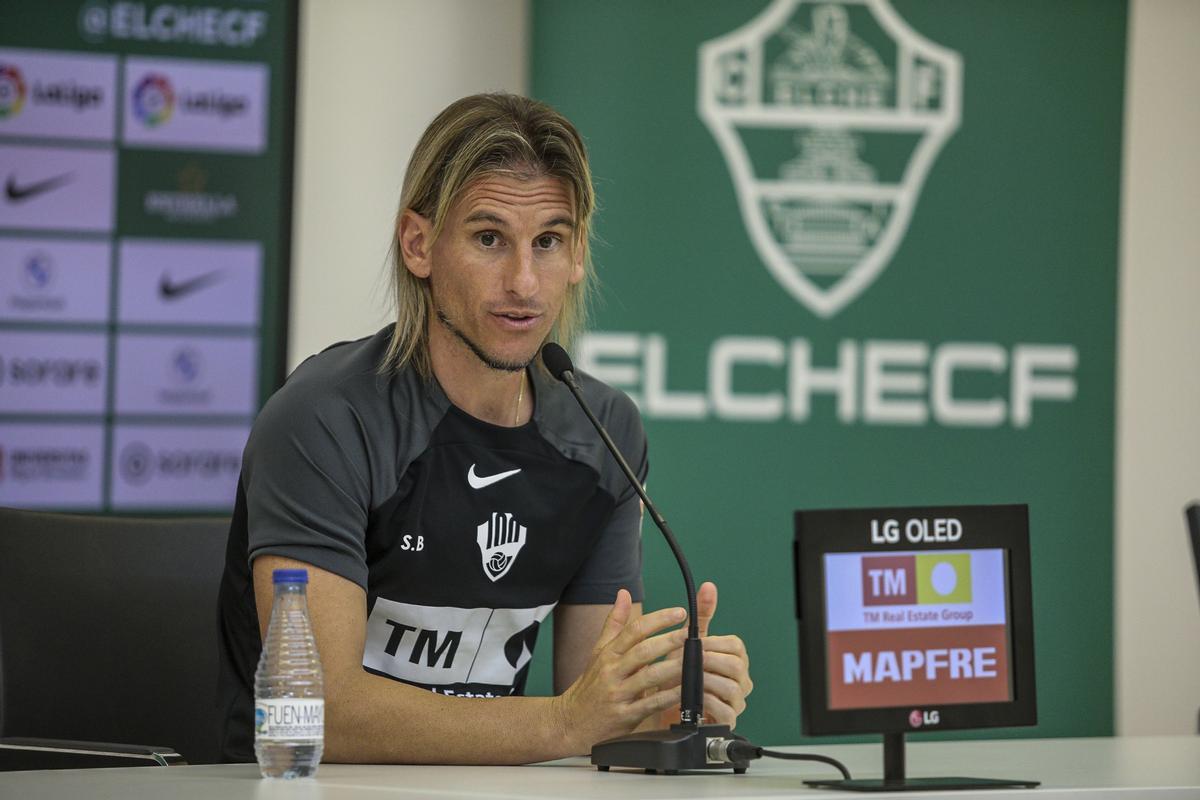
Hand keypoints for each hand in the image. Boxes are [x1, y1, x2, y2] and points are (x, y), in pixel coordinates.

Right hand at [554, 589, 689, 751]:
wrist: (570, 723)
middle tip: (690, 634)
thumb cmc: (590, 686)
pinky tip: (684, 691)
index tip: (679, 613)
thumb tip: (623, 593)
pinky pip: (650, 704)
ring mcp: (618, 693)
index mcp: (608, 653)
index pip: (634, 630)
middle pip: (643, 651)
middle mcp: (612, 671)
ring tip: (694, 660)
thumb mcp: (598, 651)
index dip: (658, 620)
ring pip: (648, 676)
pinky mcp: (624, 715)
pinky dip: (668, 697)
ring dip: (673, 668)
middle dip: (668, 640)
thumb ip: (614, 622)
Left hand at [653, 581, 752, 729]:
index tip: (696, 645)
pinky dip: (708, 703)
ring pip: (732, 687)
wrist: (663, 705)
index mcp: (734, 658)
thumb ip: (701, 615)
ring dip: (706, 681)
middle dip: (709, 662)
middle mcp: (741, 679)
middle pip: (736, 666)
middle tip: (688, 662)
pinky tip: (692, 698)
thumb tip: (708, 586)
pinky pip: (726, 711)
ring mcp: (736, 700)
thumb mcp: (687, 641)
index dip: (714, 644)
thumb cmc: (678, 672)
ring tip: (687, 679)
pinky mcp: (728, 720)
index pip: (736, 645)